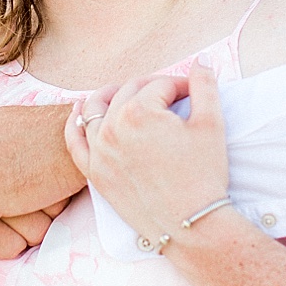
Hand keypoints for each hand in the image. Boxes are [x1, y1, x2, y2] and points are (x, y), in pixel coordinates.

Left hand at [65, 61, 227, 244]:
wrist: (191, 224)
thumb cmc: (204, 175)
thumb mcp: (211, 124)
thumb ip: (205, 86)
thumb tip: (203, 60)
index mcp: (140, 111)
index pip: (159, 86)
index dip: (181, 86)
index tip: (194, 93)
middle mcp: (112, 128)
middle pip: (129, 93)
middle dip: (151, 89)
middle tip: (171, 96)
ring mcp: (99, 151)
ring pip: (96, 110)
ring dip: (110, 96)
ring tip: (123, 93)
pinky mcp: (94, 172)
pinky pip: (75, 142)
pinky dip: (74, 123)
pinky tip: (79, 111)